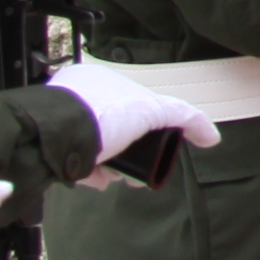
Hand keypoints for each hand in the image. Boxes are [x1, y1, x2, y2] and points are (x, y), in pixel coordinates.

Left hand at [47, 58, 219, 171]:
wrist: (56, 138)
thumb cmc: (101, 115)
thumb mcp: (153, 111)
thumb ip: (185, 117)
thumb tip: (212, 136)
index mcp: (102, 79)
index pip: (133, 100)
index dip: (147, 123)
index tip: (155, 142)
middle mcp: (77, 96)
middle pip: (114, 125)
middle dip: (129, 147)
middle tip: (138, 165)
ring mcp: (60, 119)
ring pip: (94, 143)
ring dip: (110, 162)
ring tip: (118, 177)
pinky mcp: (48, 143)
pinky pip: (74, 158)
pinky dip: (90, 170)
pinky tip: (98, 180)